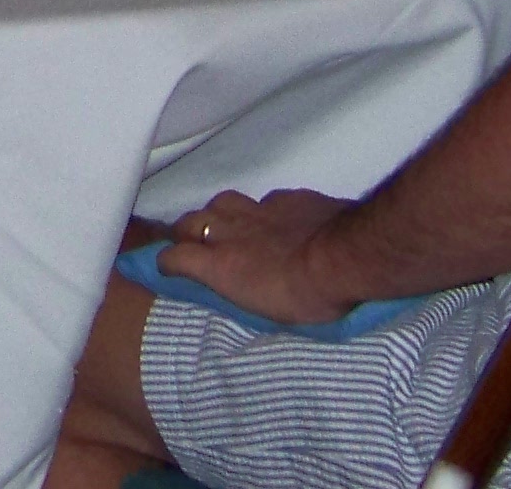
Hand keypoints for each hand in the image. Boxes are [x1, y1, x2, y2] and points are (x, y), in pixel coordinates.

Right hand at [155, 187, 360, 326]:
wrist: (344, 257)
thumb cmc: (307, 299)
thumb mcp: (266, 312)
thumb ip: (242, 292)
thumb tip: (232, 286)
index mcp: (221, 266)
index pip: (176, 257)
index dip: (166, 262)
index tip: (165, 267)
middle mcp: (231, 232)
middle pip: (190, 222)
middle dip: (184, 232)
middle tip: (189, 242)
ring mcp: (258, 210)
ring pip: (221, 202)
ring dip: (218, 214)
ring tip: (226, 225)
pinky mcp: (286, 197)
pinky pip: (263, 200)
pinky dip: (260, 211)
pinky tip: (273, 220)